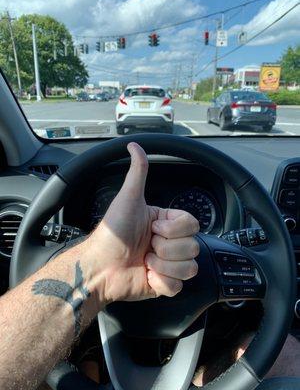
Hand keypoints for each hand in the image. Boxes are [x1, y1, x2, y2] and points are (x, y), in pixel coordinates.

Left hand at [85, 142, 199, 304]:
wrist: (99, 266)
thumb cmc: (113, 232)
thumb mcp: (128, 199)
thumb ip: (138, 172)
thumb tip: (135, 146)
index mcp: (166, 223)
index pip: (192, 224)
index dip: (175, 229)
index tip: (155, 227)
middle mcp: (169, 243)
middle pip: (193, 246)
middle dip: (166, 248)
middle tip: (147, 245)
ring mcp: (168, 264)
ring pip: (190, 267)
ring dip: (164, 265)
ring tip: (145, 261)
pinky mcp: (164, 284)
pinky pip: (178, 286)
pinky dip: (161, 282)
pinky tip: (147, 275)